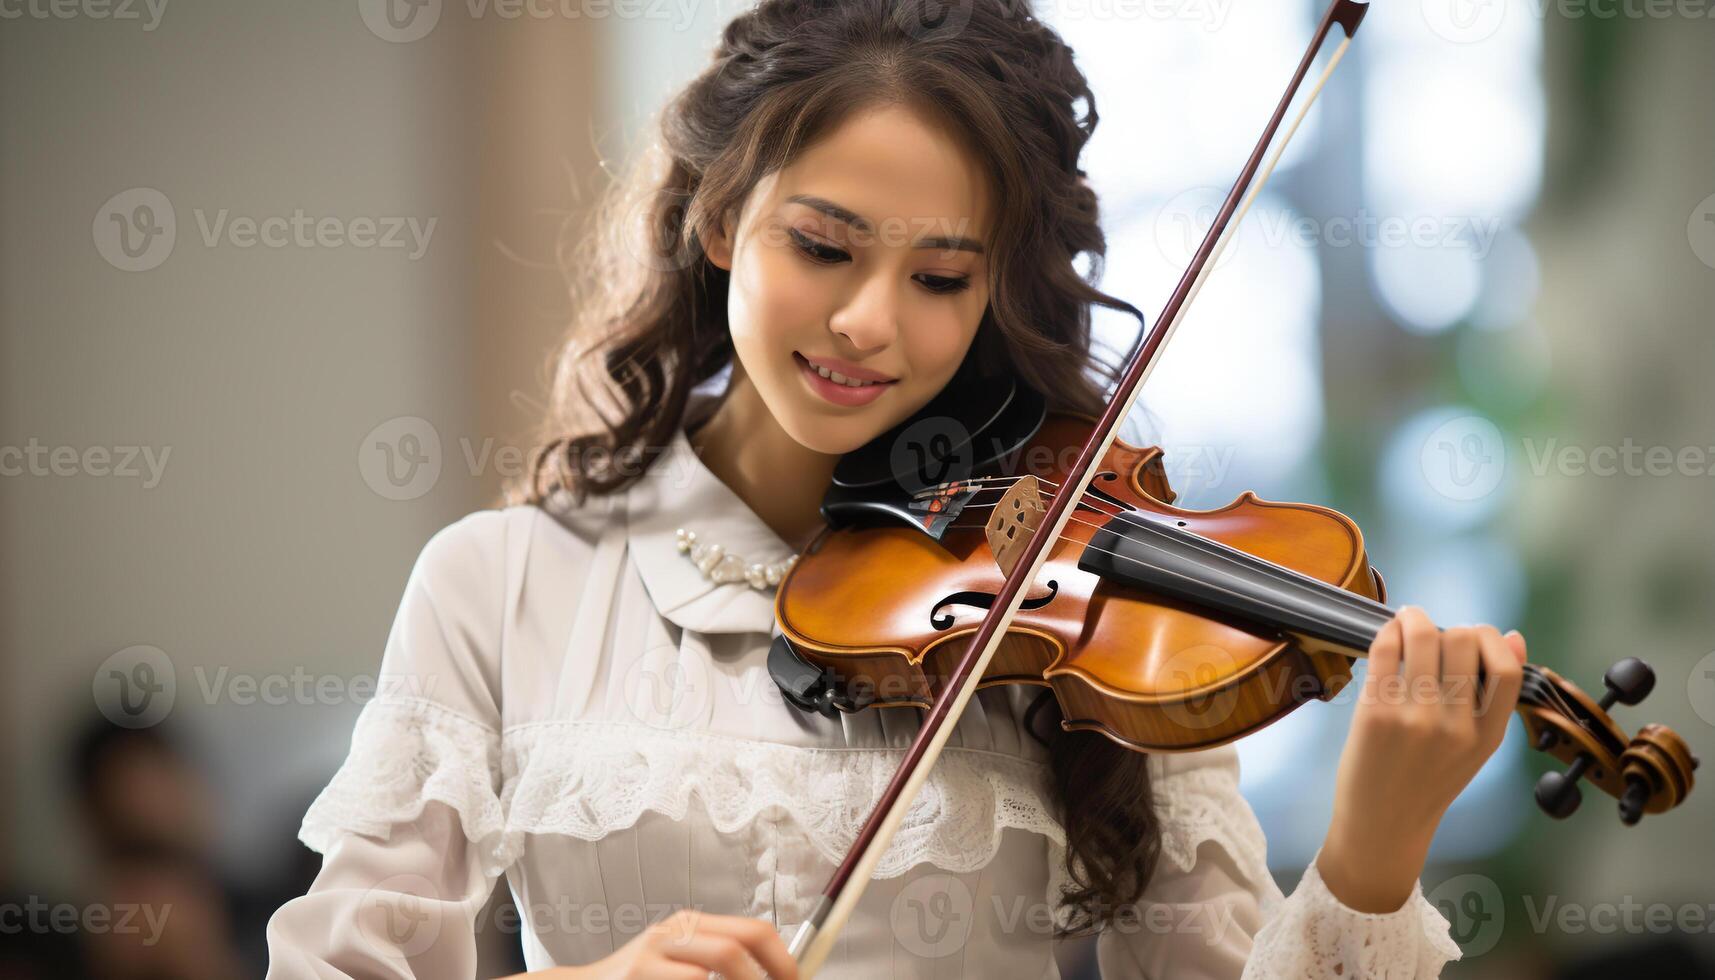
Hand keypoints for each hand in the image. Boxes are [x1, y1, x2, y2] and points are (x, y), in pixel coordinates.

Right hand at [497, 908, 799, 979]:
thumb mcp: (684, 961)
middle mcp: (672, 934)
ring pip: (708, 972)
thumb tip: (779, 973)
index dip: (783, 960)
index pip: (754, 930)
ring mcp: (649, 957)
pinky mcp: (635, 978)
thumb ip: (724, 961)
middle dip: (762, 978)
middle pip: (733, 948)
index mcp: (692, 924)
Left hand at [1316, 606, 1526, 912]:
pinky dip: (1388, 632)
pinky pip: (1385, 651)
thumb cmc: (1428, 779)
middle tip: (1434, 633)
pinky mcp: (1375, 714)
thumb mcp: (1476, 745)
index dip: (1493, 639)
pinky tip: (1389, 634)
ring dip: (1414, 618)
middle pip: (1464, 641)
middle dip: (1450, 627)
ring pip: (1423, 637)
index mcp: (1488, 736)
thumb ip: (1495, 695)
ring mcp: (1414, 719)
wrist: (1383, 824)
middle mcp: (1455, 727)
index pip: (1508, 668)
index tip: (1476, 635)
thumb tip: (1515, 637)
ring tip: (1409, 619)